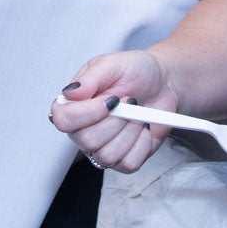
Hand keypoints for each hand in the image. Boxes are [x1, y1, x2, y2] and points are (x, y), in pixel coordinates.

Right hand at [48, 50, 178, 172]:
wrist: (163, 83)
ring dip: (130, 132)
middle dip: (116, 121)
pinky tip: (143, 129)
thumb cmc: (136, 71)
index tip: (111, 101)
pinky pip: (128, 164)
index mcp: (74, 105)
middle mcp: (83, 129)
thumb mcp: (113, 64)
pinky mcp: (123, 160)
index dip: (87, 114)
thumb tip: (70, 92)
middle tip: (129, 101)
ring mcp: (102, 147)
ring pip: (108, 156)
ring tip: (137, 113)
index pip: (63, 120)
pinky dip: (143, 145)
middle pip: (87, 141)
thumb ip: (90, 77)